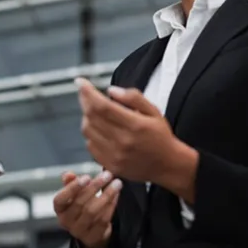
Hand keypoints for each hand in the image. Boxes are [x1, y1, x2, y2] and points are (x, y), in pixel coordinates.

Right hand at [53, 170, 120, 247]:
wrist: (91, 232)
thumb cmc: (81, 208)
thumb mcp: (74, 195)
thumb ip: (71, 183)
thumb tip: (68, 174)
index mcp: (59, 209)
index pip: (60, 199)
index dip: (72, 188)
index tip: (87, 177)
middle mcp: (66, 222)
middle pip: (79, 203)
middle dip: (95, 187)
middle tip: (107, 175)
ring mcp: (79, 231)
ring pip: (92, 212)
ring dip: (106, 195)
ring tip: (116, 183)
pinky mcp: (93, 237)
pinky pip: (103, 220)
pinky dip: (111, 206)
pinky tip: (117, 195)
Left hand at [75, 78, 198, 200]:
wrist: (167, 165)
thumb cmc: (161, 135)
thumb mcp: (154, 111)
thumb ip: (134, 97)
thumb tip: (111, 90)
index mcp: (135, 125)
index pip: (102, 106)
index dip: (88, 93)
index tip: (80, 81)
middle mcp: (123, 141)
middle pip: (92, 117)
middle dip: (85, 101)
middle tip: (85, 93)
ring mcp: (115, 155)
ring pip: (88, 131)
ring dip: (87, 117)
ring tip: (95, 111)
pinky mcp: (110, 165)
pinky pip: (90, 146)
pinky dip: (91, 134)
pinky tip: (99, 129)